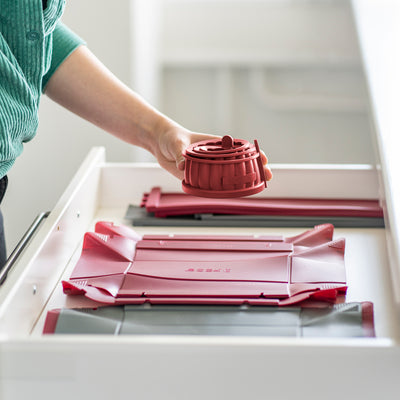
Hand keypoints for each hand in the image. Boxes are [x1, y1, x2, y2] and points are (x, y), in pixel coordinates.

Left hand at [154, 127, 272, 181]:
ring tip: (256, 188)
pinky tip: (233, 195)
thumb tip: (183, 166)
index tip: (263, 157)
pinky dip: (222, 191)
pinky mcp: (198, 178)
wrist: (161, 145)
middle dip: (255, 169)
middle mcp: (214, 157)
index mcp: (214, 145)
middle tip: (267, 176)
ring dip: (242, 183)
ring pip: (228, 177)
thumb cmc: (172, 138)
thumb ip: (180, 153)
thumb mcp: (177, 143)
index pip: (238, 148)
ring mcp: (208, 169)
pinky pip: (212, 186)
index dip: (252, 153)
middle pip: (238, 164)